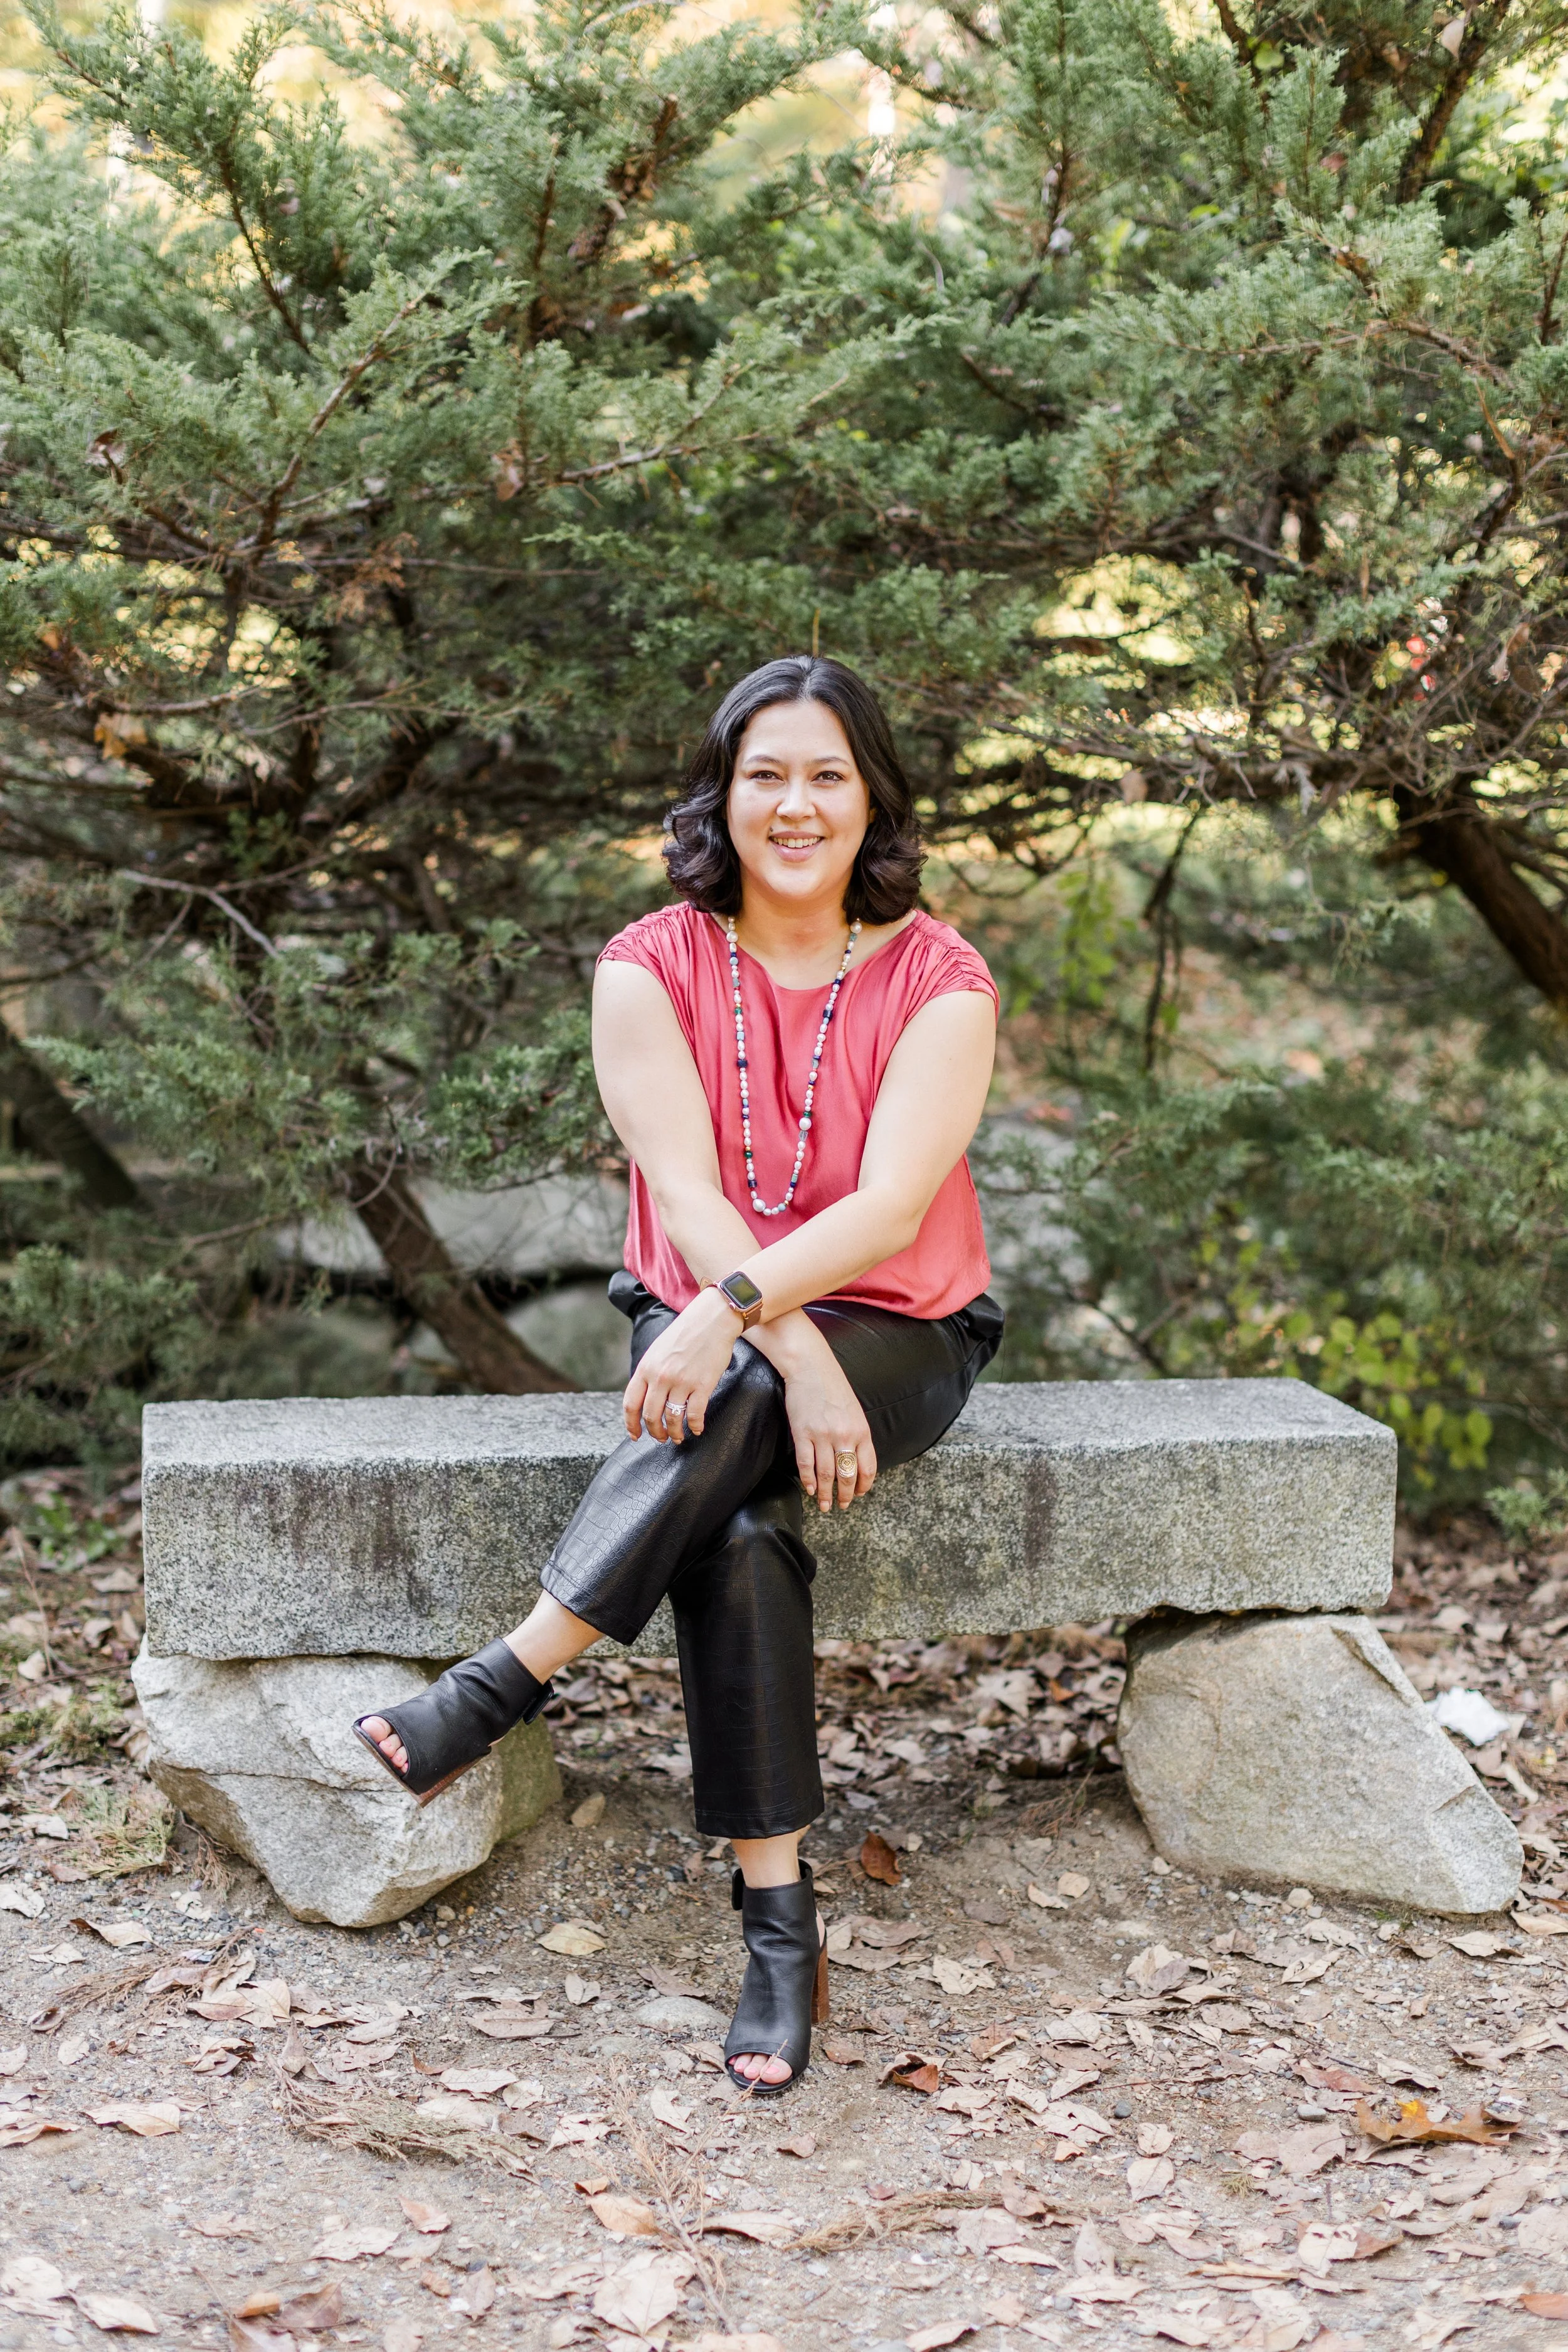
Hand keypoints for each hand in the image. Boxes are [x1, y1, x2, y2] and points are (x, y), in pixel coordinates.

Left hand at [623, 1289, 740, 1442]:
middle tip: (661, 1438)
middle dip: (655, 1432)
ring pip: (673, 1418)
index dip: (631, 1424)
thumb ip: (649, 1373)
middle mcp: (660, 1377)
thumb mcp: (657, 1351)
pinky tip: (697, 1429)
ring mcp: (681, 1382)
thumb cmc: (685, 1334)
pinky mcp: (702, 1385)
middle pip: (651, 1416)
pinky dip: (695, 1426)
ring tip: (678, 1438)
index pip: (631, 1404)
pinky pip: (694, 1414)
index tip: (635, 1435)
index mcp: (646, 1368)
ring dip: (675, 1433)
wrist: (712, 1319)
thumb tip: (645, 1397)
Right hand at [776, 1333, 876, 1513]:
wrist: (810, 1366)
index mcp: (861, 1430)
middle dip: (845, 1495)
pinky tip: (810, 1490)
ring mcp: (823, 1436)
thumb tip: (854, 1457)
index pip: (867, 1467)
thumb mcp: (853, 1410)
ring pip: (827, 1474)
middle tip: (842, 1506)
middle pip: (847, 1475)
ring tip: (825, 1506)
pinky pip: (806, 1464)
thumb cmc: (832, 1386)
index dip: (863, 1485)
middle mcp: (844, 1436)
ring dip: (826, 1494)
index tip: (858, 1494)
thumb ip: (856, 1434)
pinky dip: (808, 1481)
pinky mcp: (802, 1433)